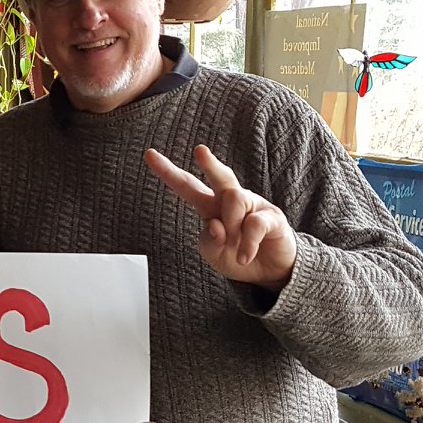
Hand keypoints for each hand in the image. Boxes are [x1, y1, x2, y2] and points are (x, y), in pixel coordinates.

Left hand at [144, 145, 296, 290]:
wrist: (269, 271)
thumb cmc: (236, 256)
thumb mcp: (213, 253)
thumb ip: (209, 240)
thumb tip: (216, 225)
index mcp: (210, 205)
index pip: (187, 184)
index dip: (168, 171)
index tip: (149, 154)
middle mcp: (231, 199)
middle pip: (220, 176)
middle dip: (210, 163)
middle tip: (200, 151)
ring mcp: (253, 204)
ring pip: (235, 200)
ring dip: (231, 227)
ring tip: (235, 245)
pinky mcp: (272, 216)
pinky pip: (254, 223)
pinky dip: (246, 244)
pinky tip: (245, 255)